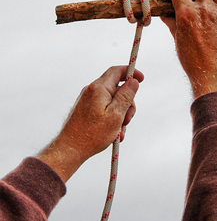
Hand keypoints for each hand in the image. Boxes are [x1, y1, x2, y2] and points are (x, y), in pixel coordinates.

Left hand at [37, 66, 143, 181]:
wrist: (70, 149)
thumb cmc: (92, 134)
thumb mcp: (116, 115)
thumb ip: (126, 96)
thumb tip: (133, 81)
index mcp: (99, 89)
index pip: (117, 71)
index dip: (131, 72)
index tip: (142, 79)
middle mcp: (91, 91)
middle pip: (117, 89)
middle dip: (127, 104)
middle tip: (127, 120)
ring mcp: (87, 100)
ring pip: (112, 102)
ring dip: (120, 115)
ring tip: (119, 132)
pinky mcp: (86, 109)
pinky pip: (104, 109)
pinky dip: (111, 119)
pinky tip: (113, 134)